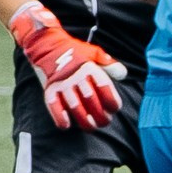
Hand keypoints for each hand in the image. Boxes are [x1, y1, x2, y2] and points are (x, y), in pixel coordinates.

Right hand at [9, 1, 126, 128]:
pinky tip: (67, 125)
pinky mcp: (50, 90)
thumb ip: (110, 64)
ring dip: (84, 121)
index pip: (105, 88)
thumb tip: (123, 75)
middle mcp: (77, 77)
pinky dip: (60, 118)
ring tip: (92, 127)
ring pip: (75, 107)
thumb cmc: (76, 52)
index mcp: (90, 68)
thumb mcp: (95, 53)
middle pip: (92, 101)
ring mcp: (62, 84)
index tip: (115, 109)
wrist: (48, 46)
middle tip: (105, 121)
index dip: (112, 102)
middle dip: (101, 116)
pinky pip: (54, 107)